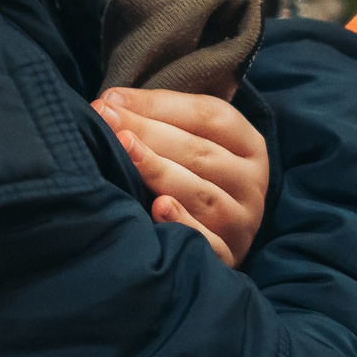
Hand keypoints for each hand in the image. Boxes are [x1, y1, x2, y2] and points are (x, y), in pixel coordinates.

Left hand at [93, 87, 270, 267]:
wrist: (211, 237)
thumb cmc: (191, 174)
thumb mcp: (187, 139)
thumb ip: (155, 117)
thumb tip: (109, 104)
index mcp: (249, 145)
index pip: (208, 117)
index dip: (158, 106)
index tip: (111, 101)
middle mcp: (251, 183)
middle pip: (200, 153)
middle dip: (147, 133)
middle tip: (105, 120)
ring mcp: (242, 222)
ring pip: (201, 193)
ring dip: (159, 170)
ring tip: (125, 150)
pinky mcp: (229, 255)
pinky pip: (206, 241)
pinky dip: (182, 223)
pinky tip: (157, 208)